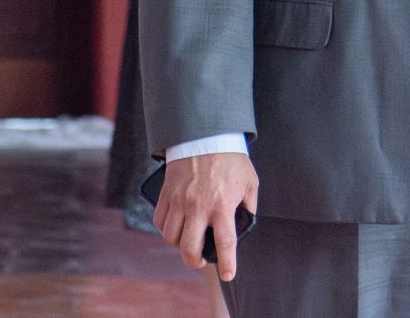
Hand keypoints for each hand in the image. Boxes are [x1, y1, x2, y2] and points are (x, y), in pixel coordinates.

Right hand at [155, 152, 257, 281]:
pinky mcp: (166, 194)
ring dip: (180, 243)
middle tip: (201, 260)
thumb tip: (244, 223)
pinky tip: (176, 224)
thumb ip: (248, 205)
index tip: (227, 274)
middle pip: (189, 248)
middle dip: (195, 261)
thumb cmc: (231, 159)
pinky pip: (160, 221)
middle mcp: (198, 206)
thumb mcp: (250, 181)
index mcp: (222, 204)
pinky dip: (166, 228)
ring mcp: (179, 200)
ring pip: (171, 237)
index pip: (224, 242)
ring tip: (189, 238)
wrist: (206, 135)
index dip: (226, 263)